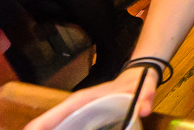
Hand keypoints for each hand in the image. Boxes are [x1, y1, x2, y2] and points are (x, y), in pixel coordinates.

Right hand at [25, 68, 156, 129]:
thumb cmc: (137, 82)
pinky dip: (58, 129)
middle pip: (53, 119)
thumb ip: (146, 97)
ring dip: (48, 129)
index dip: (45, 122)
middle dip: (40, 129)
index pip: (63, 109)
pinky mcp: (82, 115)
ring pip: (57, 122)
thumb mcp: (144, 88)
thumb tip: (144, 110)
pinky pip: (65, 124)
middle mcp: (78, 104)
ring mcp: (79, 110)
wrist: (138, 76)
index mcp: (87, 98)